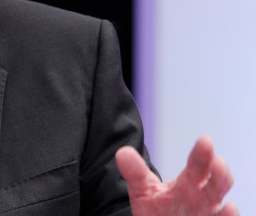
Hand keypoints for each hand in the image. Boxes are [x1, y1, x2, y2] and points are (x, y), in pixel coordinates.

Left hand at [115, 135, 237, 215]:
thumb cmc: (157, 210)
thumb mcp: (143, 190)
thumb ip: (135, 172)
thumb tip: (122, 152)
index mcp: (189, 182)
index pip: (198, 165)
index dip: (202, 153)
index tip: (205, 141)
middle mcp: (202, 197)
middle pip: (215, 181)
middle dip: (218, 171)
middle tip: (217, 162)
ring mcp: (208, 213)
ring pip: (220, 200)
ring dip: (223, 189)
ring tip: (221, 178)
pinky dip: (227, 215)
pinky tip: (228, 207)